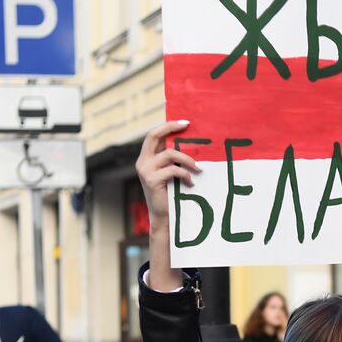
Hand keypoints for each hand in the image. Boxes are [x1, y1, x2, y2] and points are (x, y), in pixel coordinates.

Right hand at [135, 120, 200, 291]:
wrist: (164, 219)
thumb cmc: (172, 196)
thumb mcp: (171, 175)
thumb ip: (174, 161)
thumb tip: (192, 143)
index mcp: (146, 158)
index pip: (153, 134)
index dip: (168, 126)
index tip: (185, 122)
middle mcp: (142, 162)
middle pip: (154, 135)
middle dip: (171, 127)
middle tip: (188, 125)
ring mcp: (145, 170)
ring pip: (169, 153)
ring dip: (187, 160)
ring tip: (198, 168)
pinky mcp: (151, 180)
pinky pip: (173, 170)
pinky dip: (185, 174)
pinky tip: (191, 182)